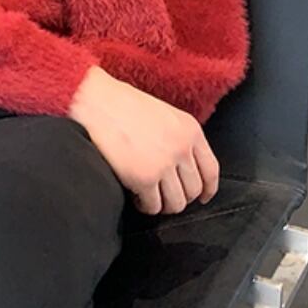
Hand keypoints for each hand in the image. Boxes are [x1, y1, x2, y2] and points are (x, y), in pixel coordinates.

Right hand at [69, 65, 219, 214]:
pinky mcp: (144, 178)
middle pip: (193, 190)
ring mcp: (164, 164)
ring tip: (147, 195)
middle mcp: (182, 147)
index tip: (201, 198)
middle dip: (178, 197)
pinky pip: (152, 206)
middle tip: (162, 194)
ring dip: (161, 204)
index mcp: (190, 129)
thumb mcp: (163, 114)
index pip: (211, 170)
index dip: (207, 189)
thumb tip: (183, 169)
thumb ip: (178, 138)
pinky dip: (143, 205)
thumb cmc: (122, 105)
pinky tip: (134, 194)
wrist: (96, 101)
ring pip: (175, 204)